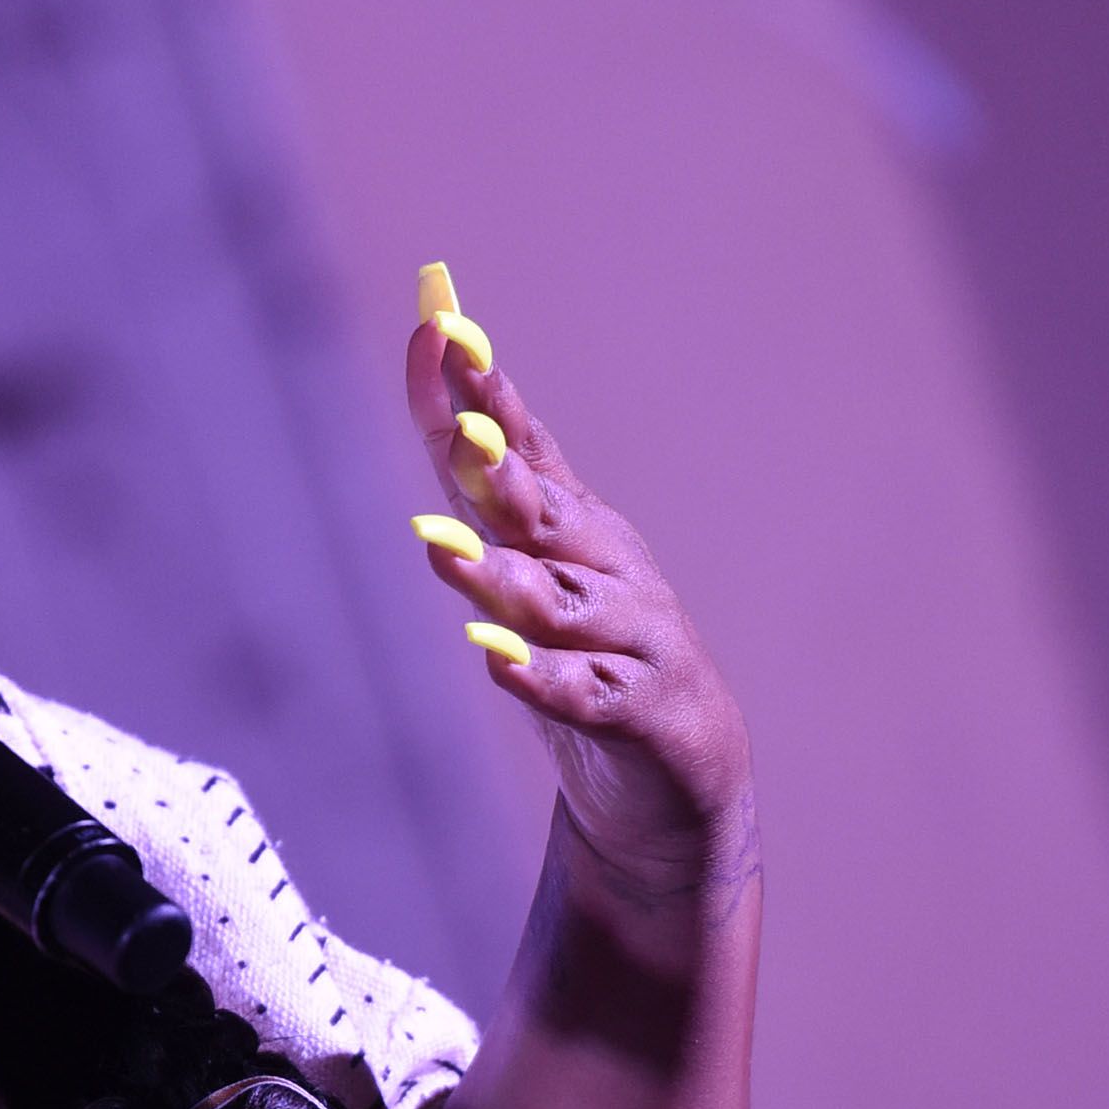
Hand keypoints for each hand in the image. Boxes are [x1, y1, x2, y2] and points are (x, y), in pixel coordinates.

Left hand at [403, 269, 750, 892]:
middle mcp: (605, 568)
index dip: (488, 394)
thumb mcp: (528, 560)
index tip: (447, 330)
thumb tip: (428, 363)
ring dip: (501, 577)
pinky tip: (495, 660)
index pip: (524, 448)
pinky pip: (582, 693)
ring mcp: (628, 638)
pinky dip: (539, 676)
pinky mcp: (637, 711)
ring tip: (442, 549)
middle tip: (463, 433)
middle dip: (504, 473)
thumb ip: (475, 474)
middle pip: (546, 515)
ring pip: (558, 604)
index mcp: (575, 527)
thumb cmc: (588, 652)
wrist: (679, 778)